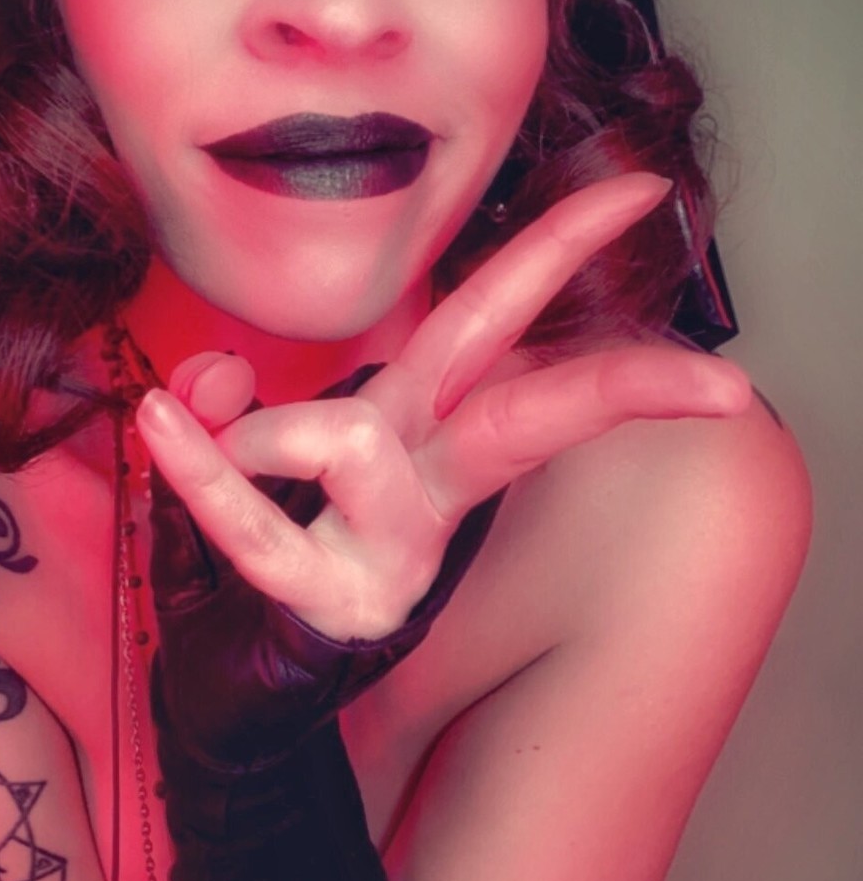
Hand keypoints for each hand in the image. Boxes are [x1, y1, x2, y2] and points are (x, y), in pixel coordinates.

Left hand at [136, 172, 751, 645]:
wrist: (235, 689)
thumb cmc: (267, 553)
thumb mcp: (246, 449)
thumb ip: (231, 393)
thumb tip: (213, 370)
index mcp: (423, 427)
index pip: (498, 323)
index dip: (561, 250)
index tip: (642, 191)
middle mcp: (427, 484)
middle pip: (527, 410)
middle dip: (616, 383)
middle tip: (722, 384)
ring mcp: (393, 550)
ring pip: (367, 445)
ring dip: (284, 422)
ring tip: (190, 425)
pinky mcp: (333, 603)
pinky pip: (262, 530)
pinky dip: (205, 473)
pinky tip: (159, 423)